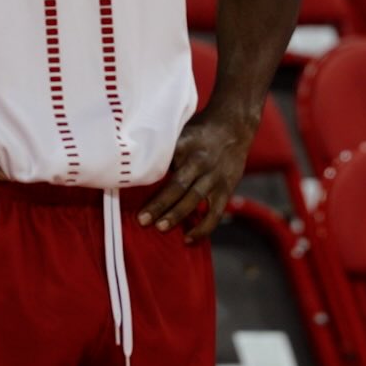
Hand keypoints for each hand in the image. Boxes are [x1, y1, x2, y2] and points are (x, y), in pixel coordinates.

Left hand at [138, 109, 253, 243]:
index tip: (131, 187)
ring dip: (176, 215)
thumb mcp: (180, 131)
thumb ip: (164, 148)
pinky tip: (188, 239)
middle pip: (178, 184)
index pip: (164, 162)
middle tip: (142, 219)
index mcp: (184, 144)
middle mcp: (200, 161)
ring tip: (160, 228)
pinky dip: (203, 228)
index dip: (148, 176)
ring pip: (194, 199)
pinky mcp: (226, 189)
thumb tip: (135, 167)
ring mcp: (214, 176)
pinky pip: (215, 213)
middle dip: (159, 203)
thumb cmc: (198, 131)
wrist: (234, 126)